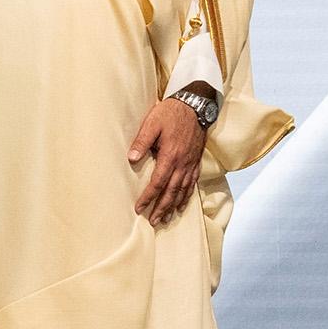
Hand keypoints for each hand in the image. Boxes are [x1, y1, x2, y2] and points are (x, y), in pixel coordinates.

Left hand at [129, 97, 206, 225]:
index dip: (149, 197)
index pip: (158, 183)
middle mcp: (182, 163)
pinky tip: (181, 205)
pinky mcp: (196, 162)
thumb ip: (142, 141)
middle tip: (153, 222)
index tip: (139, 208)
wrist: (195, 106)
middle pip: (172, 192)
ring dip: (174, 206)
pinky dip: (187, 196)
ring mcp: (191, 164)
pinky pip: (192, 184)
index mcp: (170, 156)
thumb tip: (131, 158)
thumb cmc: (170, 113)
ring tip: (166, 218)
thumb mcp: (152, 123)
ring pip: (183, 191)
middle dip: (161, 208)